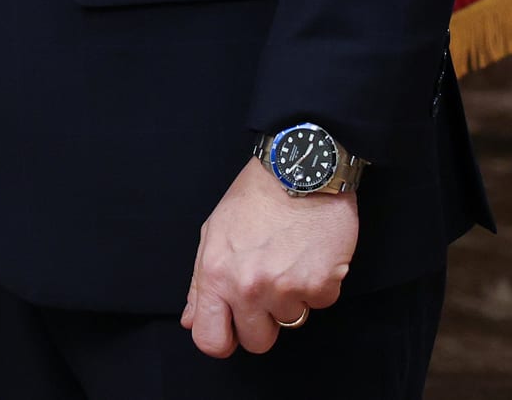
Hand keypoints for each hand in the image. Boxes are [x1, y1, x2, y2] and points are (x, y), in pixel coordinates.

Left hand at [181, 155, 355, 357]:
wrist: (300, 169)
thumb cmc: (255, 197)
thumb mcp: (214, 233)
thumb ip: (200, 282)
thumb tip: (191, 321)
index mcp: (215, 275)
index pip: (210, 340)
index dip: (223, 339)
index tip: (233, 328)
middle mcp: (248, 287)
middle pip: (256, 343)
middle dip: (262, 322)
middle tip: (268, 288)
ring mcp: (285, 289)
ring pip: (291, 322)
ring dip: (292, 298)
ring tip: (290, 260)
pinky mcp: (321, 285)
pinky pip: (320, 304)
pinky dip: (318, 285)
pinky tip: (311, 255)